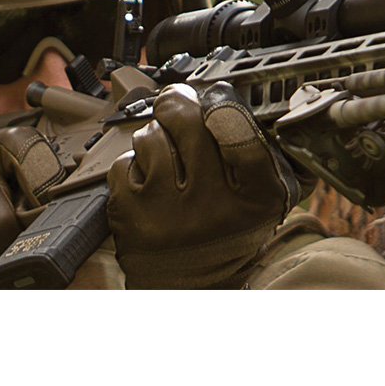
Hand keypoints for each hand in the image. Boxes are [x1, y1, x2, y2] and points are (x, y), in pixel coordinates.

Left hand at [107, 82, 310, 288]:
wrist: (186, 289)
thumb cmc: (223, 234)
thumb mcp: (260, 203)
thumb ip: (259, 155)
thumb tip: (227, 96)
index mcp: (255, 201)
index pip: (243, 138)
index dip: (224, 107)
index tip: (215, 97)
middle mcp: (213, 209)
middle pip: (190, 126)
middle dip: (178, 103)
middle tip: (177, 102)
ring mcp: (168, 213)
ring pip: (152, 138)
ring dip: (154, 135)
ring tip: (164, 153)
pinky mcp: (131, 217)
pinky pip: (125, 162)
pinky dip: (132, 164)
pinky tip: (147, 181)